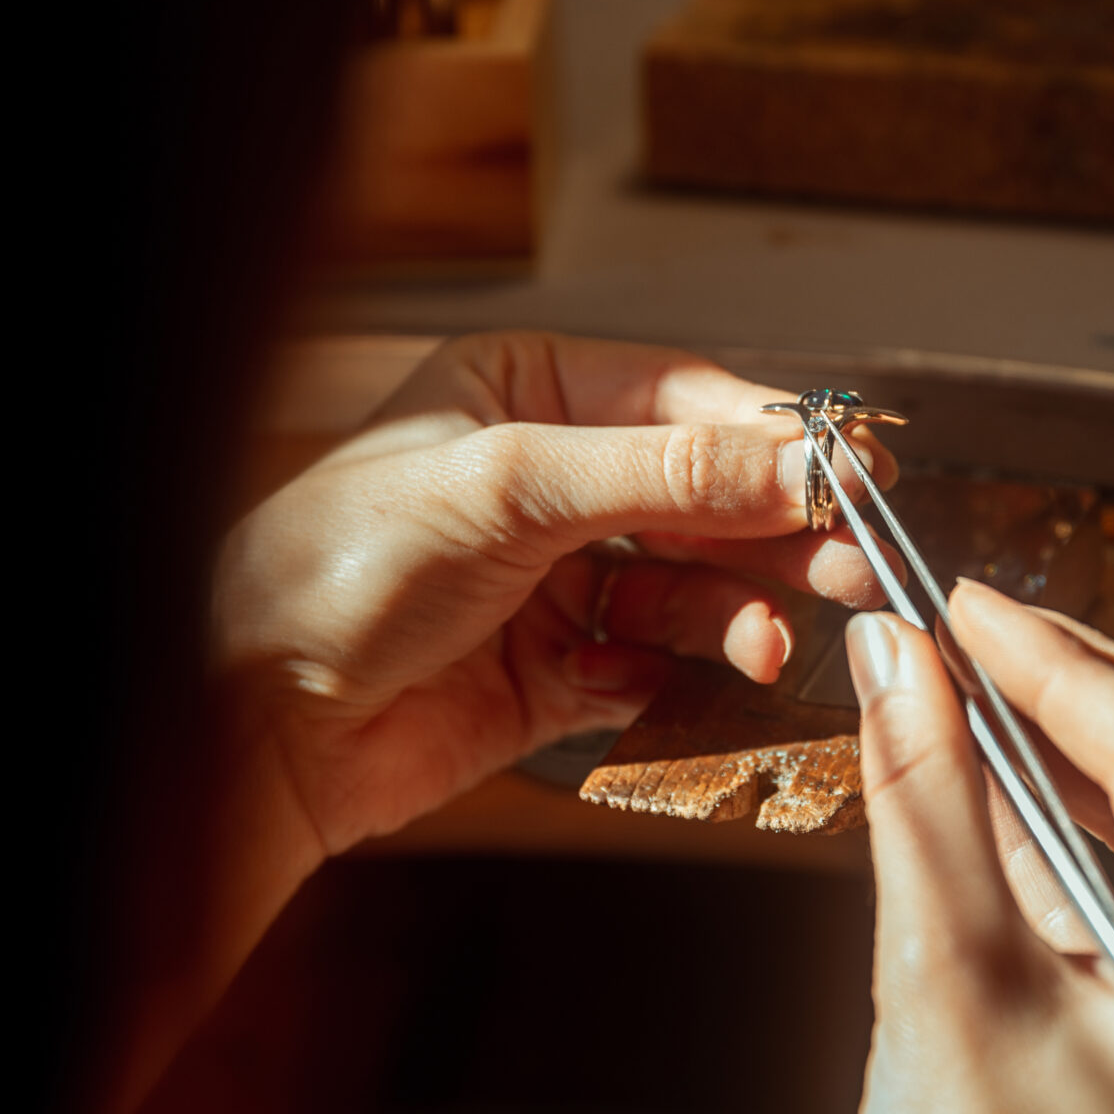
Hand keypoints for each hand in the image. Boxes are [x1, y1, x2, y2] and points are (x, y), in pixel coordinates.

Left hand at [215, 330, 896, 865]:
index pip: (683, 399)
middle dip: (779, 529)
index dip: (775, 439)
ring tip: (775, 640)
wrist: (256, 724)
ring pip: (692, 584)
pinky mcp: (556, 672)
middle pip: (703, 493)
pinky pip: (654, 664)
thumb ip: (666, 471)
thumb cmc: (334, 571)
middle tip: (855, 560)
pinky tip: (692, 675)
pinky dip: (684, 673)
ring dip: (743, 610)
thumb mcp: (509, 489)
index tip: (856, 473)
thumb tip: (797, 456)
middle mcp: (544, 479)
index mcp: (522, 390)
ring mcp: (553, 578)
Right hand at [848, 580, 1113, 1113]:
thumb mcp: (946, 985)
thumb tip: (893, 658)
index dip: (1047, 661)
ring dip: (1063, 759)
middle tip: (951, 630)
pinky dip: (1073, 839)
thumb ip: (924, 803)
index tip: (951, 599)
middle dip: (1070, 692)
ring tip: (952, 694)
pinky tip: (984, 794)